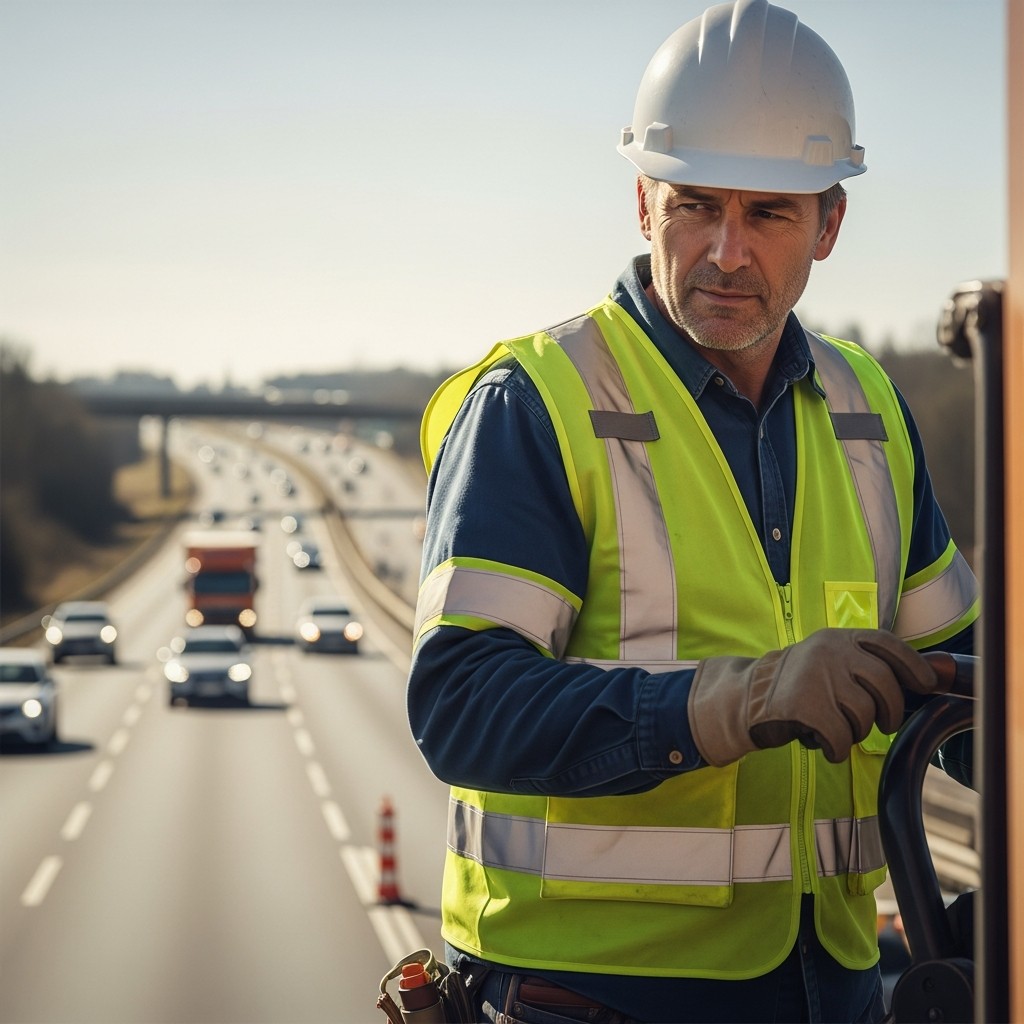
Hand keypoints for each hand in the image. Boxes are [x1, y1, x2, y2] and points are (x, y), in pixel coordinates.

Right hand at [688, 628, 937, 765]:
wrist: (744, 699)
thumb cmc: (793, 686)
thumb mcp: (824, 662)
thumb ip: (859, 664)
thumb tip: (916, 682)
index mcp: (836, 638)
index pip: (886, 643)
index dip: (912, 664)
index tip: (925, 683)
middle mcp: (828, 652)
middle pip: (883, 683)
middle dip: (890, 710)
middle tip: (883, 724)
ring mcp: (816, 677)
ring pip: (864, 713)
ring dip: (856, 731)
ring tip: (838, 730)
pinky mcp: (805, 706)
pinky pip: (842, 736)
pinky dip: (838, 748)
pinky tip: (826, 745)